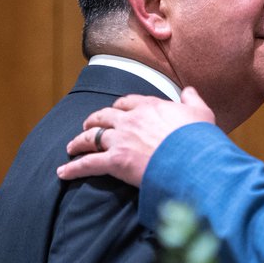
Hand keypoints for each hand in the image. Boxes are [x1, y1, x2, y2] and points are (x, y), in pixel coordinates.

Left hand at [57, 87, 215, 186]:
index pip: (128, 102)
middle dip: (94, 120)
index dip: (119, 107)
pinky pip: (88, 163)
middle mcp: (131, 119)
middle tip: (89, 126)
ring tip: (72, 147)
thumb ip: (192, 99)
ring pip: (92, 136)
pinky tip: (62, 172)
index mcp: (150, 106)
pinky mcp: (115, 161)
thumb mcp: (201, 113)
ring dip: (79, 141)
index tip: (117, 111)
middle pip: (104, 116)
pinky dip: (73, 168)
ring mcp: (121, 139)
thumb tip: (188, 90)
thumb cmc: (199, 139)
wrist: (193, 160)